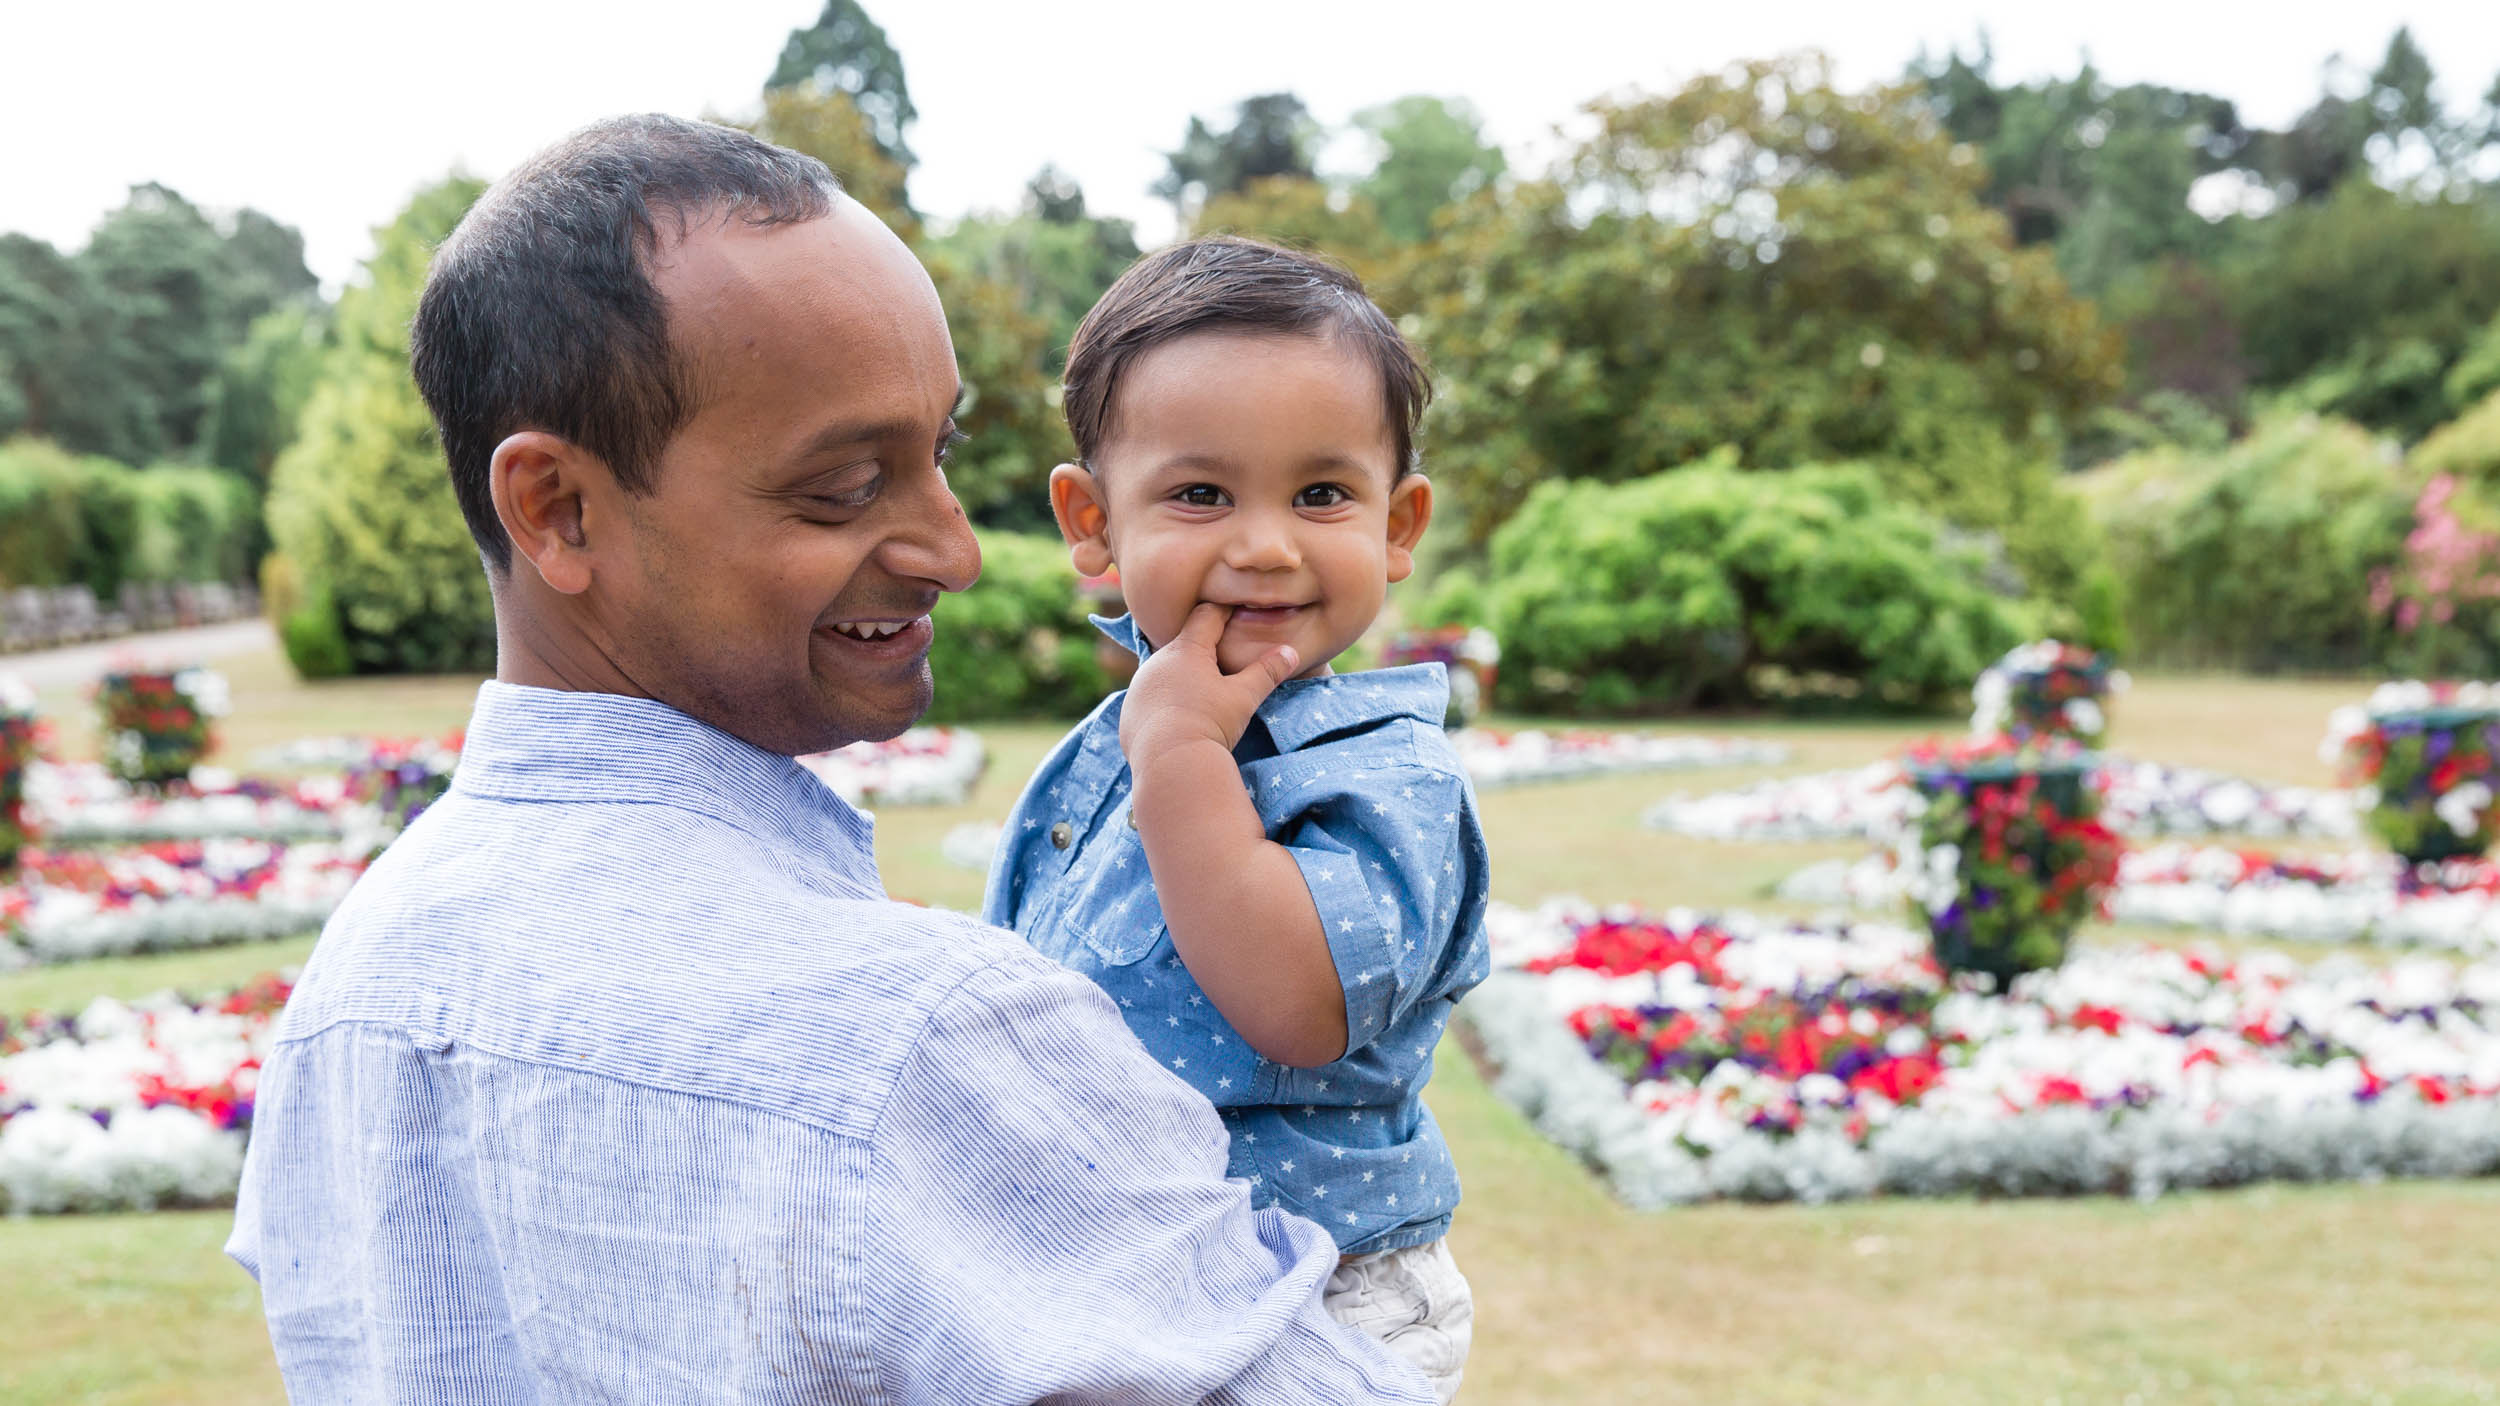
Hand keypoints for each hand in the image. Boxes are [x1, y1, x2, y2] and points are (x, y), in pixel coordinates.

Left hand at [1120, 603, 1299, 758]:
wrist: (1171, 765)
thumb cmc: (1210, 724)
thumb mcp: (1244, 697)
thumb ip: (1267, 671)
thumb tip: (1291, 652)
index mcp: (1185, 649)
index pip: (1206, 615)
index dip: (1223, 612)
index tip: (1236, 612)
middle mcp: (1156, 662)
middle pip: (1183, 645)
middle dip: (1202, 649)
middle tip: (1223, 658)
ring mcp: (1138, 688)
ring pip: (1163, 673)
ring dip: (1181, 677)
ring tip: (1200, 692)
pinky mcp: (1129, 713)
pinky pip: (1149, 699)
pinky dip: (1164, 703)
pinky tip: (1178, 717)